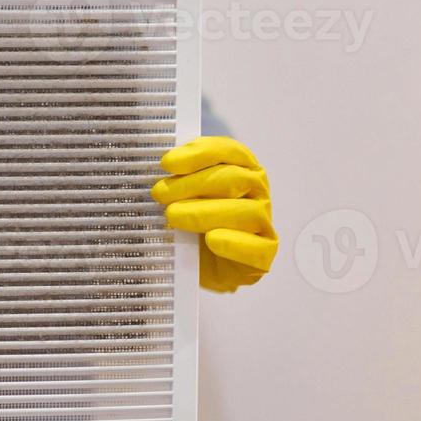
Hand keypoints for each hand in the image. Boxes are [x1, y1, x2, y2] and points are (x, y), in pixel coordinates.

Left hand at [150, 136, 275, 292]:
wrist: (195, 268)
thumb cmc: (188, 225)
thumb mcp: (177, 198)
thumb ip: (174, 181)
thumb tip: (156, 168)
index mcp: (241, 169)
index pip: (229, 151)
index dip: (199, 153)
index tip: (167, 163)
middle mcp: (257, 193)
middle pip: (236, 179)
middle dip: (194, 183)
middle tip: (160, 193)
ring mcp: (263, 224)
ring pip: (247, 212)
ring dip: (205, 212)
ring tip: (173, 216)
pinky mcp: (264, 255)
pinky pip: (258, 248)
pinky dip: (234, 243)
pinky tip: (211, 240)